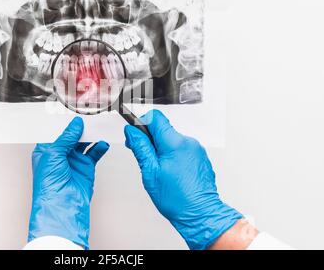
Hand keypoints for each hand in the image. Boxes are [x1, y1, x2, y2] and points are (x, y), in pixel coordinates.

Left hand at [28, 117, 108, 248]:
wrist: (62, 206)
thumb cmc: (48, 185)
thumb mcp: (53, 154)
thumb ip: (66, 137)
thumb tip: (75, 124)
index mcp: (46, 150)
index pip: (56, 131)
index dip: (64, 122)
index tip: (73, 113)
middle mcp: (60, 155)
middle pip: (72, 135)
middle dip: (80, 127)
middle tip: (88, 117)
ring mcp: (74, 161)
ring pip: (84, 143)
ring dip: (91, 135)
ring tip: (97, 127)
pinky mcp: (86, 168)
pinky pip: (94, 154)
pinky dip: (100, 147)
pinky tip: (102, 142)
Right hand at [124, 110, 242, 249]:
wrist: (201, 214)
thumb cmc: (177, 199)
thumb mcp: (150, 172)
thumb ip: (140, 147)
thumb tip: (131, 131)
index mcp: (175, 143)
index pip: (155, 117)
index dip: (141, 123)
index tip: (135, 134)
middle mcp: (188, 142)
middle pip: (163, 129)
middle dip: (150, 140)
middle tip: (144, 158)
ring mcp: (196, 150)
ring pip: (171, 140)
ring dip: (161, 150)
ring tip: (159, 170)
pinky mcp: (200, 157)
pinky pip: (181, 149)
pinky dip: (172, 156)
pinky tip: (170, 173)